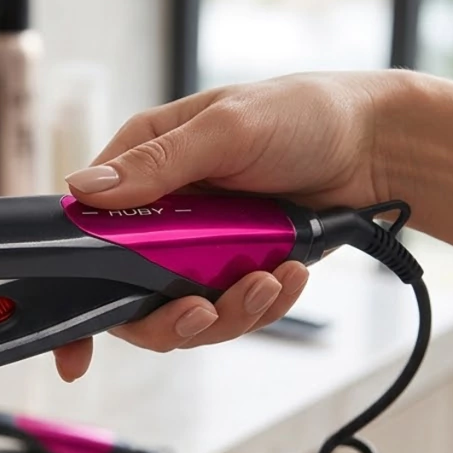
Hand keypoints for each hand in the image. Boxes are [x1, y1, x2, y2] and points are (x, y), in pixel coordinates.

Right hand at [55, 71, 393, 380]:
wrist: (377, 147)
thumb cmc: (303, 114)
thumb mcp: (226, 128)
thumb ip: (156, 163)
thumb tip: (85, 189)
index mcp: (141, 168)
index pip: (86, 231)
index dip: (75, 288)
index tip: (77, 338)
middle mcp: (160, 214)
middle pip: (130, 294)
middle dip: (169, 316)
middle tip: (202, 310)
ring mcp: (197, 249)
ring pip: (184, 313)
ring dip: (227, 311)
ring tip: (269, 281)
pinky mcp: (235, 271)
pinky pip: (232, 312)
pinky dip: (260, 305)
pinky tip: (287, 277)